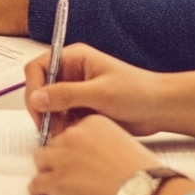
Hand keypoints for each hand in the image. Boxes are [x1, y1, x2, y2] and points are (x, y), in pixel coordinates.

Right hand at [24, 44, 172, 135]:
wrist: (161, 109)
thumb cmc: (137, 93)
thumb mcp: (100, 93)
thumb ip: (66, 95)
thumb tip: (36, 98)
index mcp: (73, 58)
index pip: (38, 68)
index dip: (33, 88)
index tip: (38, 109)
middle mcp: (71, 73)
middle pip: (40, 89)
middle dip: (43, 109)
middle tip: (50, 129)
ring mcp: (76, 92)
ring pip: (50, 107)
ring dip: (53, 121)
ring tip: (65, 135)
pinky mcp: (82, 109)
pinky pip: (63, 119)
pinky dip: (64, 128)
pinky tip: (74, 136)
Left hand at [29, 114, 192, 194]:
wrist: (146, 193)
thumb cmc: (143, 173)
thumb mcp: (123, 143)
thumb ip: (102, 141)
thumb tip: (95, 154)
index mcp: (91, 122)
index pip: (70, 130)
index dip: (71, 145)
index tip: (74, 155)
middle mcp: (73, 135)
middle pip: (52, 143)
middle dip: (58, 157)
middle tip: (67, 172)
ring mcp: (62, 158)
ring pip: (41, 160)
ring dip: (47, 171)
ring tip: (53, 183)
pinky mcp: (56, 181)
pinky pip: (36, 183)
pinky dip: (38, 190)